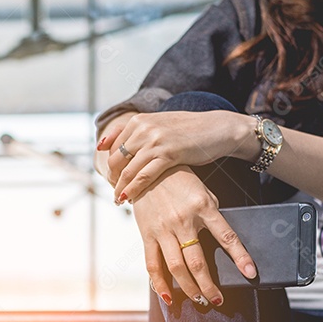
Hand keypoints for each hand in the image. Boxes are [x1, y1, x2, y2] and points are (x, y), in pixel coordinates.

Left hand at [98, 110, 255, 203]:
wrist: (217, 128)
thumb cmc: (188, 130)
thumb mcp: (158, 124)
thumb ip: (135, 133)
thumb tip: (105, 145)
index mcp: (139, 120)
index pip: (112, 146)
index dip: (110, 165)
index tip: (111, 179)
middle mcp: (143, 129)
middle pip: (116, 159)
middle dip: (112, 179)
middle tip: (115, 192)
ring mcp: (155, 141)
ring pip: (128, 170)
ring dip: (120, 188)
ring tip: (118, 200)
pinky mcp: (168, 154)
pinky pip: (143, 176)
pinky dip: (133, 189)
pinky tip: (128, 199)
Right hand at [129, 165, 256, 305]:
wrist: (146, 169)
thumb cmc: (180, 181)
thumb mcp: (203, 192)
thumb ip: (212, 214)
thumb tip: (222, 241)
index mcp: (203, 207)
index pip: (226, 237)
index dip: (240, 257)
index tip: (250, 273)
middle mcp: (182, 221)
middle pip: (196, 261)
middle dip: (208, 285)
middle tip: (216, 300)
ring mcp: (163, 229)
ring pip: (176, 267)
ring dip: (188, 288)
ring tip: (199, 300)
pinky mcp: (147, 235)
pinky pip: (152, 264)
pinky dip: (159, 284)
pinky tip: (168, 297)